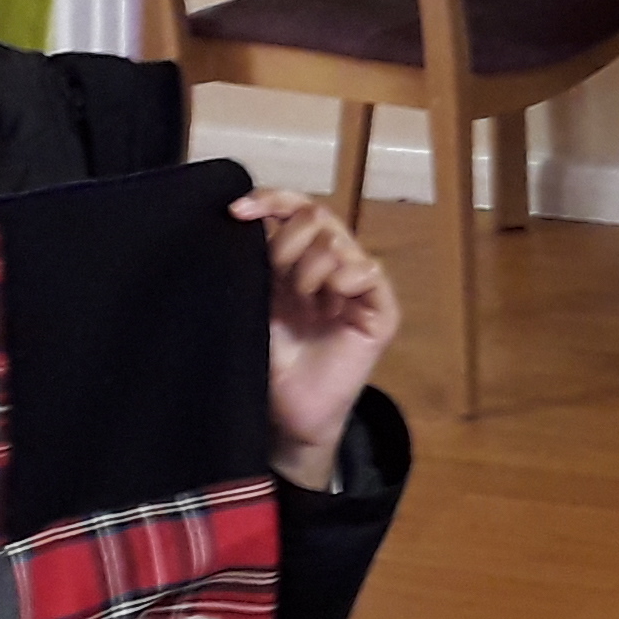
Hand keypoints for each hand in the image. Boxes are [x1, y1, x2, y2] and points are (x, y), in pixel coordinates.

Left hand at [237, 189, 396, 491]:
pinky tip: (331, 299)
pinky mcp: (380, 312)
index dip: (270, 201)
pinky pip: (369, 273)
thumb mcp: (256, 306)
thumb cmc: (272, 367)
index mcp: (298, 262)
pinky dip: (346, 276)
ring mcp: (358, 288)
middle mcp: (330, 267)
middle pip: (317, 217)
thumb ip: (257, 264)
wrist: (291, 417)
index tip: (238, 212)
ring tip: (303, 302)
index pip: (294, 209)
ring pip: (338, 243)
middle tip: (278, 280)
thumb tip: (243, 218)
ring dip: (311, 268)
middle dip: (289, 242)